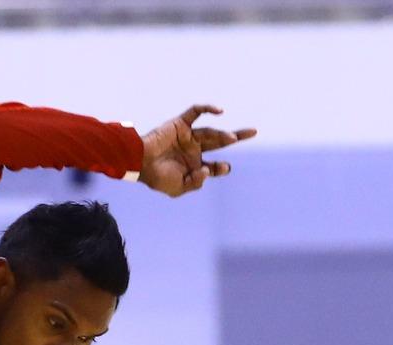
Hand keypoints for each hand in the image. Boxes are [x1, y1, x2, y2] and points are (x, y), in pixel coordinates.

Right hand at [139, 106, 255, 197]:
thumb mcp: (178, 188)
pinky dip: (207, 109)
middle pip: (219, 142)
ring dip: (222, 134)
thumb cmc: (156, 178)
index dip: (222, 167)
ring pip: (210, 131)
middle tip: (253, 132)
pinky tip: (220, 111)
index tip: (225, 167)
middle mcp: (193, 150)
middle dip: (236, 137)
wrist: (138, 162)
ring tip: (233, 139)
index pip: (214, 165)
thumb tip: (209, 171)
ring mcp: (187, 136)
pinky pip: (196, 112)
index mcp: (193, 165)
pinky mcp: (180, 124)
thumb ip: (196, 183)